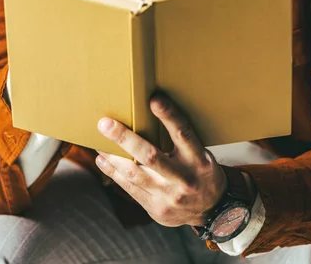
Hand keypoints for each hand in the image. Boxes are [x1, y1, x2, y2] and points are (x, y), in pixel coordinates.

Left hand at [95, 93, 227, 226]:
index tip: (154, 99)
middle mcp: (184, 179)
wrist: (212, 210)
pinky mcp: (156, 209)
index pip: (183, 134)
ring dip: (112, 156)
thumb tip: (150, 111)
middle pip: (151, 157)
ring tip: (98, 141)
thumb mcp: (201, 153)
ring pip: (134, 174)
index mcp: (199, 160)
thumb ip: (180, 139)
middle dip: (125, 138)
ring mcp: (169, 197)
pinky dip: (113, 172)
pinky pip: (130, 189)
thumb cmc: (202, 172)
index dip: (169, 116)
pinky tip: (103, 160)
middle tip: (105, 124)